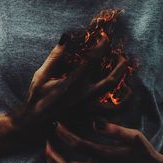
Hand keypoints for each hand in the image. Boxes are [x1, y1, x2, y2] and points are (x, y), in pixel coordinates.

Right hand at [12, 34, 127, 136]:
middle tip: (122, 57)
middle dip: (121, 65)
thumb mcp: (41, 76)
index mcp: (73, 83)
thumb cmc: (36, 99)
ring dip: (126, 91)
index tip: (105, 38)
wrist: (33, 125)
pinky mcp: (89, 120)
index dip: (102, 45)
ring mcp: (89, 111)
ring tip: (128, 84)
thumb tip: (66, 37)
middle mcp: (84, 97)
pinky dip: (119, 108)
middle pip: (112, 79)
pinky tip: (120, 100)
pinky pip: (111, 116)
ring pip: (117, 103)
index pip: (93, 60)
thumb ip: (55, 57)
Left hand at [45, 121, 162, 162]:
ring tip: (47, 153)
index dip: (64, 134)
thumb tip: (94, 122)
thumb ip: (114, 130)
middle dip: (53, 154)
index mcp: (107, 156)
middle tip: (46, 140)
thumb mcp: (134, 136)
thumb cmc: (144, 152)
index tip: (56, 124)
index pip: (78, 145)